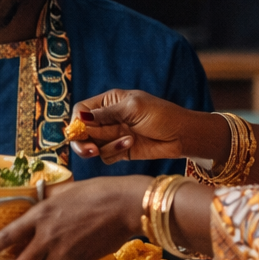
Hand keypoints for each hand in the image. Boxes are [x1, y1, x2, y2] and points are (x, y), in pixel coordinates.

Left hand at [0, 176, 146, 259]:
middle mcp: (47, 236)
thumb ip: (47, 201)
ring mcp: (63, 252)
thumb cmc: (97, 192)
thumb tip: (35, 201)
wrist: (125, 205)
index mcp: (41, 214)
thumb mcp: (65, 191)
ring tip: (48, 257)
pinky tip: (67, 258)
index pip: (8, 234)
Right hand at [70, 91, 218, 164]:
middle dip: (83, 142)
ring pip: (93, 146)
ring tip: (126, 141)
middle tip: (90, 151)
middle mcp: (107, 119)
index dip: (77, 122)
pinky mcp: (120, 151)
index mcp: (108, 102)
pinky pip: (106, 157)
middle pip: (82, 131)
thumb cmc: (161, 115)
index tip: (79, 132)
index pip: (81, 111)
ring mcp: (113, 136)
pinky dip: (114, 153)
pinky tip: (130, 144)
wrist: (181, 135)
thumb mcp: (133, 108)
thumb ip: (106, 114)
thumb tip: (80, 117)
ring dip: (106, 147)